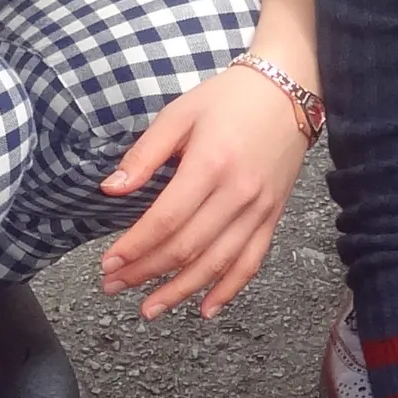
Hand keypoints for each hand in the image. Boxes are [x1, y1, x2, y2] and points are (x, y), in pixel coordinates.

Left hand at [98, 57, 308, 319]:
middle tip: (114, 286)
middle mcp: (238, 193)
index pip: (167, 220)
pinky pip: (251, 262)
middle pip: (187, 248)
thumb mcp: (179, 114)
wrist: (289, 89)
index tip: (109, 263)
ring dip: (180, 291)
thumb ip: (144, 154)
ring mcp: (259, 209)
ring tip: (149, 309)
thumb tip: (111, 189)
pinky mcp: (273, 217)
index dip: (135, 247)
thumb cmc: (229, 98)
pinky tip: (205, 309)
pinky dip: (229, 289)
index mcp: (211, 164)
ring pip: (217, 264)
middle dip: (146, 272)